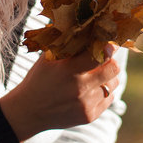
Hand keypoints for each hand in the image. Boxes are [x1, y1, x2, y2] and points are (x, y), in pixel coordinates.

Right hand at [0, 46, 119, 141]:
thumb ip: (68, 44)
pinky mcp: (89, 116)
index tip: (109, 43)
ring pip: (114, 83)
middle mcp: (79, 88)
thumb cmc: (39, 79)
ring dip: (108, 77)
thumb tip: (87, 26)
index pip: (100, 55)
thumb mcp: (47, 58)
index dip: (109, 47)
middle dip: (110, 60)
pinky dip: (103, 91)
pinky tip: (90, 90)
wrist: (29, 111)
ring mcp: (85, 104)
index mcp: (68, 70)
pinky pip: (110, 98)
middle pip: (113, 68)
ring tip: (94, 75)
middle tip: (104, 57)